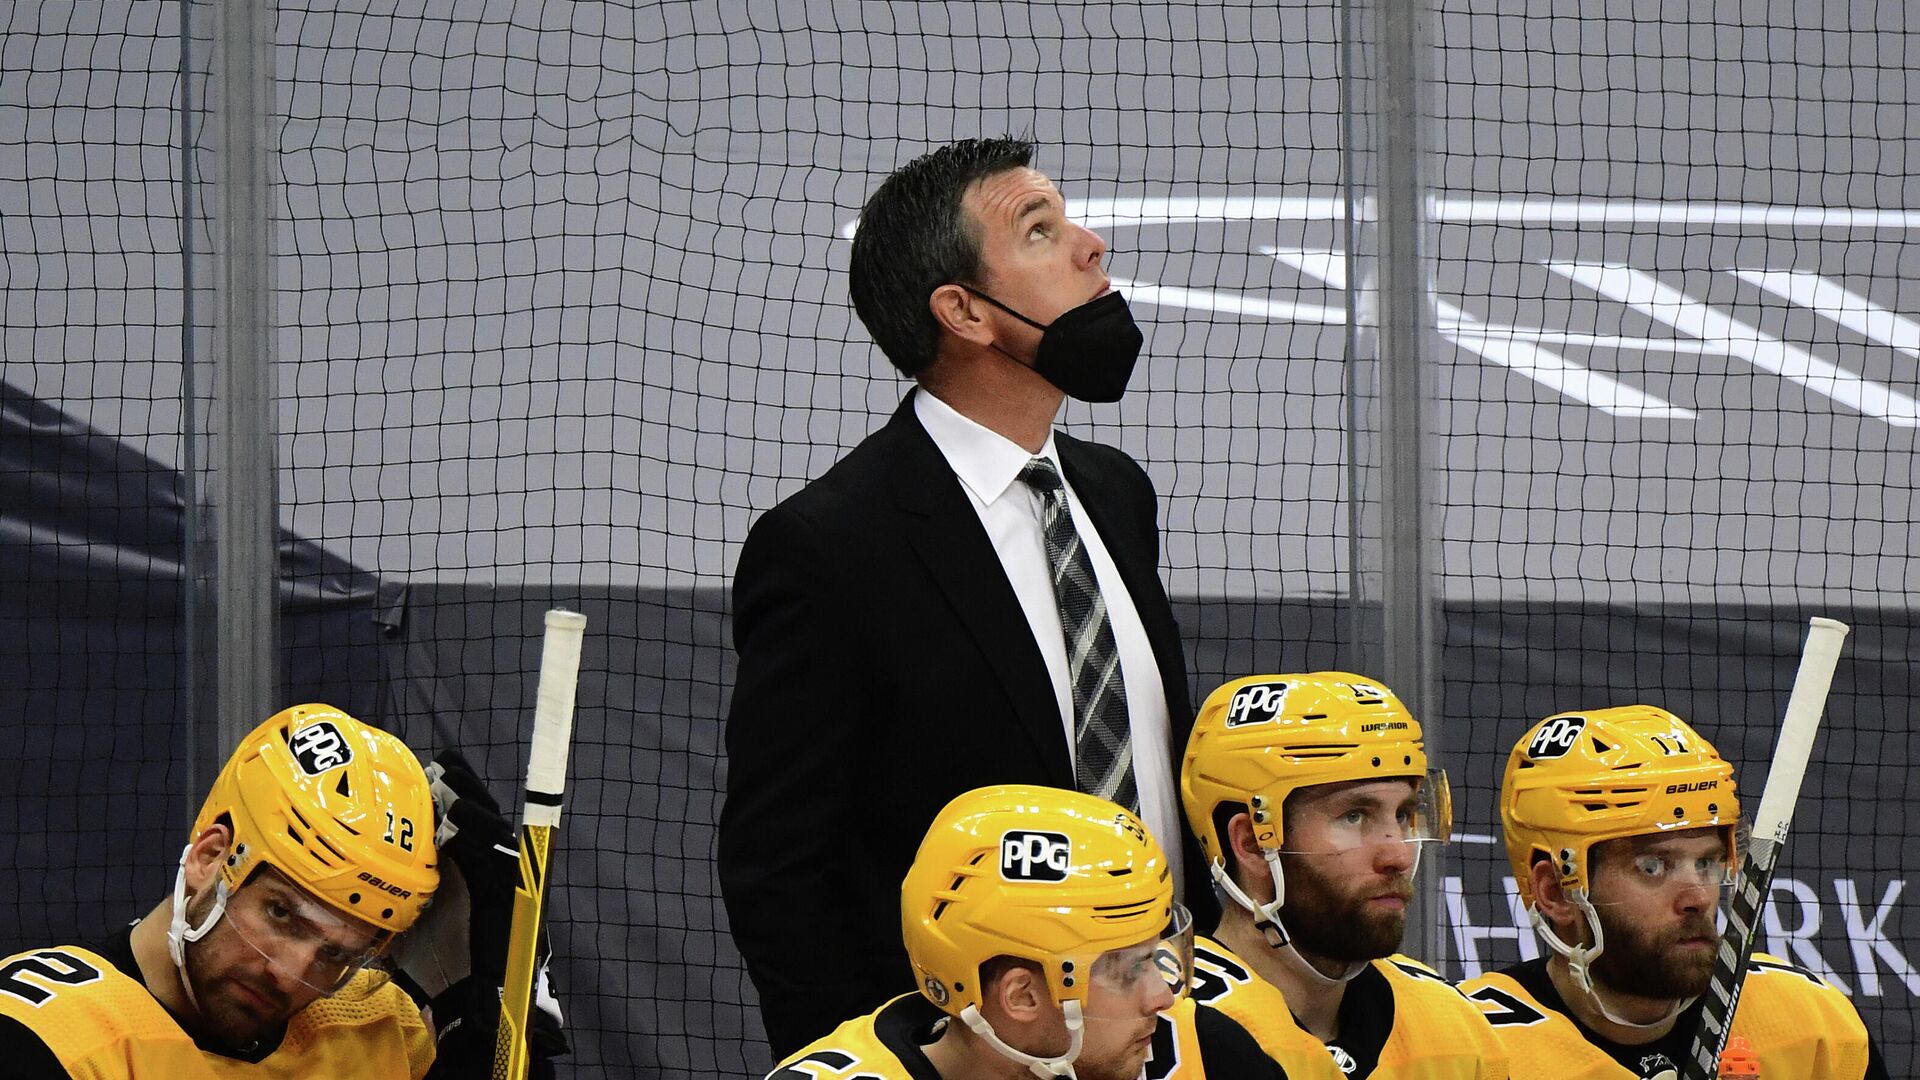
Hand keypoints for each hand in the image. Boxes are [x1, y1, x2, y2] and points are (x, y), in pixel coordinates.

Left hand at [395, 750, 567, 1075]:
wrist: (463, 997)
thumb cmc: (433, 961)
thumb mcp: (402, 920)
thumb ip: (388, 894)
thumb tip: (341, 877)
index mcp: (461, 870)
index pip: (458, 820)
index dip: (446, 794)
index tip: (426, 771)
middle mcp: (482, 869)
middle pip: (478, 816)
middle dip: (461, 788)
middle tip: (440, 767)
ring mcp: (496, 879)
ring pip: (489, 829)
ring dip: (469, 803)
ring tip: (448, 783)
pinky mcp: (505, 893)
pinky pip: (494, 855)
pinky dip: (478, 834)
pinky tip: (458, 817)